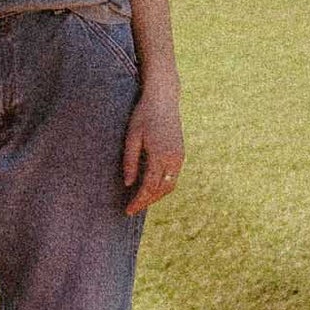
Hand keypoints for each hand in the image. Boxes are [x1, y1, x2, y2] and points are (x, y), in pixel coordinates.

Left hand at [121, 88, 184, 216]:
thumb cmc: (144, 115)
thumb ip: (130, 161)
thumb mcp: (131, 137)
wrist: (164, 99)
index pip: (149, 187)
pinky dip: (162, 186)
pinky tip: (150, 187)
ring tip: (140, 201)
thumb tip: (128, 184)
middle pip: (161, 190)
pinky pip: (173, 177)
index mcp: (160, 155)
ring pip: (170, 186)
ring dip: (156, 196)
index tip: (128, 210)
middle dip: (147, 201)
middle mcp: (173, 159)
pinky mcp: (181, 154)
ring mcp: (179, 157)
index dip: (138, 201)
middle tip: (132, 209)